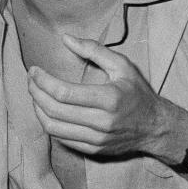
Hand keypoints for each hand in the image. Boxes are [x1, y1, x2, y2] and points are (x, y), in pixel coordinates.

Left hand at [27, 35, 168, 156]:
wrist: (156, 127)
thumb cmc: (138, 93)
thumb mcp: (122, 65)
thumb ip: (93, 50)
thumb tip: (66, 38)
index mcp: (109, 99)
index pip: (64, 93)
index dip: (43, 81)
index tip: (34, 70)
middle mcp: (102, 122)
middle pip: (54, 110)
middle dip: (35, 93)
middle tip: (31, 80)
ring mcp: (97, 139)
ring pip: (53, 127)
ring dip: (38, 109)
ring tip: (35, 94)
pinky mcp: (93, 150)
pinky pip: (61, 139)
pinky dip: (48, 123)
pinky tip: (46, 110)